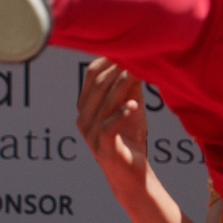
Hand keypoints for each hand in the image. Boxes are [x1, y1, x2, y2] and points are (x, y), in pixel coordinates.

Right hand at [76, 59, 150, 179]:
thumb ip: (131, 86)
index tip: (131, 47)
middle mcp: (84, 119)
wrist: (132, 175)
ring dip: (122, 87)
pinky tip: (132, 106)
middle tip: (138, 56)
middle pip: (98, 85)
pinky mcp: (104, 148)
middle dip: (118, 69)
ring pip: (104, 103)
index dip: (110, 59)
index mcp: (86, 106)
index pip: (93, 74)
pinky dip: (121, 115)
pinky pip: (109, 127)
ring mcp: (91, 135)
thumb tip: (137, 57)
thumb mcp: (131, 106)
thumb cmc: (130, 138)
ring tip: (137, 75)